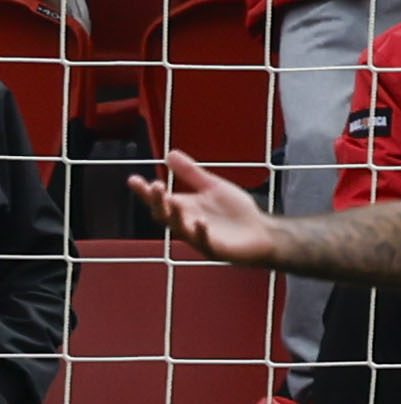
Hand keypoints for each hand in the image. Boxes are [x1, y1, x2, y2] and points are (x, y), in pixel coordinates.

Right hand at [130, 152, 282, 263]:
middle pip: (164, 215)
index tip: (133, 179)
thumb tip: (169, 154)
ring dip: (175, 216)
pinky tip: (201, 221)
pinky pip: (205, 243)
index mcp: (184, 208)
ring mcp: (200, 238)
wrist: (263, 232)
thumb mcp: (213, 187)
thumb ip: (191, 173)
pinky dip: (201, 232)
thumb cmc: (236, 212)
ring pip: (180, 229)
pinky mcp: (216, 250)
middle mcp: (187, 223)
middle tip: (155, 186)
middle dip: (157, 201)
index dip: (145, 191)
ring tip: (173, 201)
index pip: (160, 199)